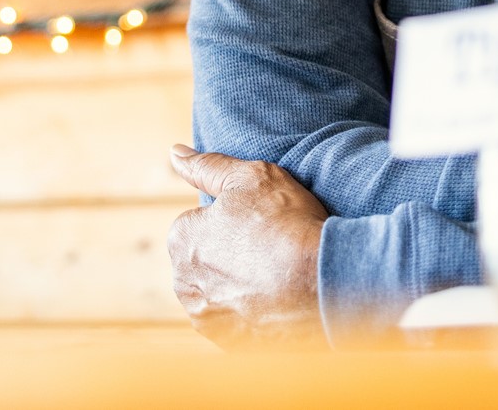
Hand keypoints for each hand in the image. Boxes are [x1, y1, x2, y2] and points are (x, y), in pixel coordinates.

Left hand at [166, 145, 328, 346]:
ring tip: (275, 275)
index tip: (258, 222)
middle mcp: (184, 284)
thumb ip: (207, 165)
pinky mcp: (231, 345)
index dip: (232, 220)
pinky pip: (238, 324)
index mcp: (180, 239)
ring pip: (220, 294)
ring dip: (239, 288)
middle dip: (230, 255)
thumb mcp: (248, 176)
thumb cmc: (285, 222)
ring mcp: (207, 320)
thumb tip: (174, 153)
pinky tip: (277, 301)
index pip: (200, 224)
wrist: (322, 281)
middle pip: (206, 262)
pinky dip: (253, 315)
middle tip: (269, 248)